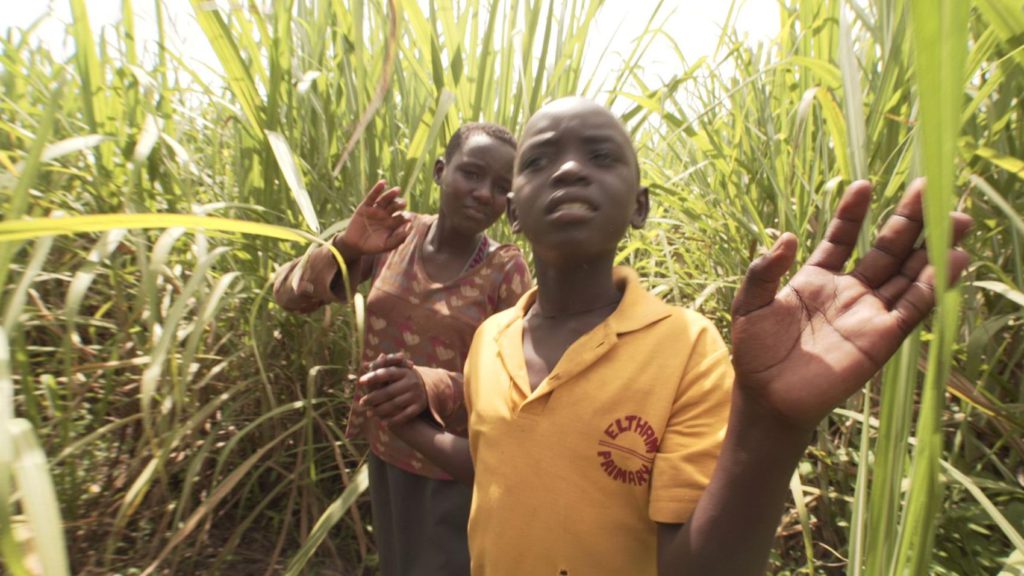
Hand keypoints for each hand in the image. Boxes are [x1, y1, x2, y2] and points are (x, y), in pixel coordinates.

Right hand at [336, 180, 412, 256]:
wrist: (355, 246)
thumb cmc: (372, 247)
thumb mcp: (386, 245)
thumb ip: (397, 240)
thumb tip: (409, 231)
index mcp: (392, 223)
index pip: (401, 217)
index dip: (405, 217)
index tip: (408, 218)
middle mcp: (385, 215)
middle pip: (395, 206)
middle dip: (399, 204)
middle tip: (403, 204)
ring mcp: (376, 210)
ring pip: (385, 200)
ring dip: (391, 194)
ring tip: (397, 190)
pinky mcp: (365, 206)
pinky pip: (372, 196)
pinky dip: (377, 189)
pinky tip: (383, 182)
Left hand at [358, 352, 427, 426]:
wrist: (425, 388)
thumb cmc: (403, 378)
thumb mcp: (396, 370)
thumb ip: (381, 367)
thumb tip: (364, 365)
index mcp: (405, 371)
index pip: (387, 373)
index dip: (374, 377)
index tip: (360, 381)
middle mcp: (412, 382)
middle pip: (389, 391)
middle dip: (373, 398)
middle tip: (361, 403)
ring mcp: (417, 394)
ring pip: (395, 404)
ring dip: (380, 411)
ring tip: (369, 414)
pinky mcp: (420, 406)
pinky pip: (405, 415)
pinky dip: (393, 420)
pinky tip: (383, 424)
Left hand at [730, 179, 971, 430]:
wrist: (768, 398)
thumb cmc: (755, 353)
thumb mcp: (749, 304)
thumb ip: (764, 271)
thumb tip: (787, 236)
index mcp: (816, 278)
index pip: (842, 238)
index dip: (853, 213)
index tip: (864, 185)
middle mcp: (849, 291)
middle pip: (887, 249)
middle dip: (909, 220)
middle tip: (930, 188)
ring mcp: (868, 313)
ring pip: (908, 274)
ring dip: (933, 247)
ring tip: (957, 217)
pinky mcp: (882, 338)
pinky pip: (913, 307)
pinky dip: (934, 285)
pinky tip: (951, 260)